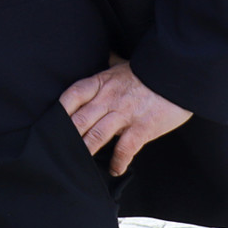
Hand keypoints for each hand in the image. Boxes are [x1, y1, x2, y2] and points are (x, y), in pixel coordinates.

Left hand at [58, 55, 191, 176]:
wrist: (177, 75)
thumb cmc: (148, 71)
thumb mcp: (122, 65)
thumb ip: (109, 66)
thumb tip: (105, 57)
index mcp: (101, 83)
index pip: (72, 96)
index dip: (59, 111)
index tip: (50, 124)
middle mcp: (108, 99)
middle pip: (80, 120)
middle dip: (67, 137)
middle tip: (58, 151)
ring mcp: (125, 114)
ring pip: (97, 135)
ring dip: (86, 151)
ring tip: (78, 163)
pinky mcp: (142, 127)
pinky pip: (125, 148)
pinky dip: (118, 162)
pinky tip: (114, 170)